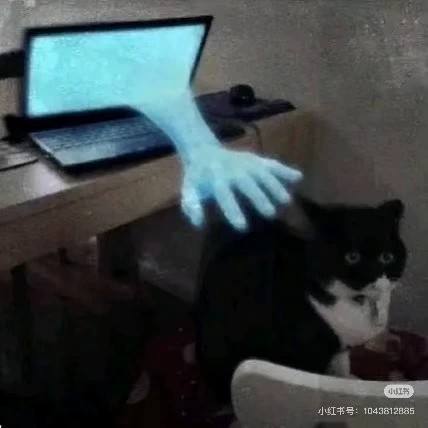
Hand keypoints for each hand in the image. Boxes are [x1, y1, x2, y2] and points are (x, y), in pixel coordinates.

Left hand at [180, 145, 302, 229]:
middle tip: (270, 214)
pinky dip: (284, 170)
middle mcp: (233, 170)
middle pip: (248, 183)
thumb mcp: (189, 189)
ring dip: (275, 185)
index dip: (233, 210)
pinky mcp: (255, 159)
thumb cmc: (198, 176)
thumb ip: (192, 205)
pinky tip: (298, 178)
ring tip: (286, 201)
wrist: (204, 150)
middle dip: (259, 197)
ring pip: (262, 172)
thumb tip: (199, 223)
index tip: (243, 227)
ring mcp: (246, 163)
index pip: (224, 195)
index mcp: (215, 179)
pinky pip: (271, 164)